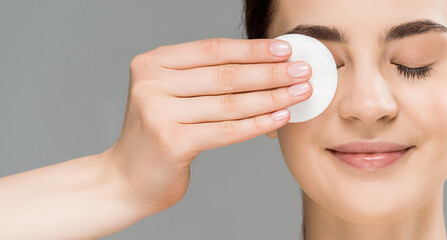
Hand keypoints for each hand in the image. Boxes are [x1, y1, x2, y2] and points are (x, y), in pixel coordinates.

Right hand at [106, 38, 311, 212]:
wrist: (126, 178)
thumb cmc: (160, 133)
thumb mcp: (173, 94)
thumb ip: (206, 78)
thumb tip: (266, 64)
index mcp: (152, 63)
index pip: (213, 50)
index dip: (252, 49)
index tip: (285, 50)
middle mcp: (152, 83)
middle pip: (225, 75)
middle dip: (271, 72)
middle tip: (303, 71)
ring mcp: (158, 113)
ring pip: (230, 103)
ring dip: (272, 97)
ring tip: (300, 92)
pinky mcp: (171, 142)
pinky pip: (227, 130)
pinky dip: (258, 123)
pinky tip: (282, 117)